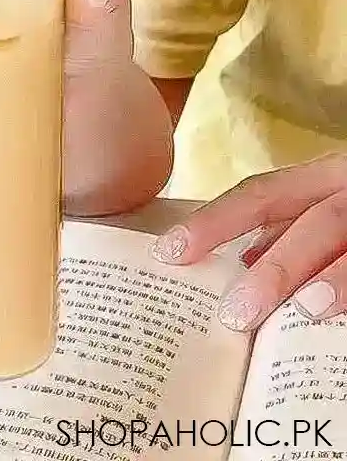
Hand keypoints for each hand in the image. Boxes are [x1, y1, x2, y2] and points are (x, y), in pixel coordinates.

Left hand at [151, 152, 346, 329]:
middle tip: (235, 314)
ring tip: (305, 310)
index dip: (214, 221)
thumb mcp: (324, 208)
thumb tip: (242, 260)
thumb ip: (286, 228)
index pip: (259, 195)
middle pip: (311, 223)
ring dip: (331, 278)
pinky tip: (345, 319)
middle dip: (272, 267)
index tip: (170, 252)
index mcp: (320, 180)